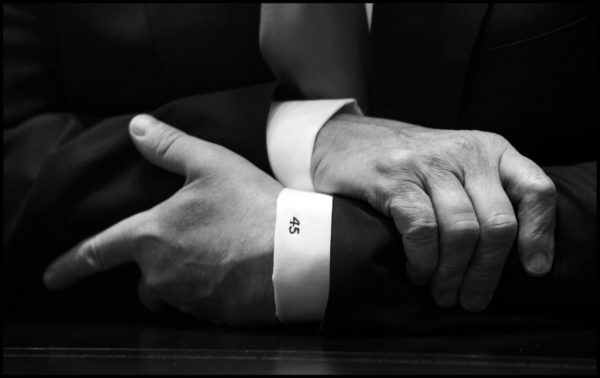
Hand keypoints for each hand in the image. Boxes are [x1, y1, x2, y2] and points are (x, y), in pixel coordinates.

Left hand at [43, 115, 282, 325]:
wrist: (296, 252)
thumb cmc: (251, 206)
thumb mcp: (211, 165)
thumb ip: (170, 147)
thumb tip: (137, 127)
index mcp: (152, 236)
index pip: (97, 252)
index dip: (69, 265)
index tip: (52, 278)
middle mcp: (162, 273)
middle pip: (142, 279)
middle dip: (155, 267)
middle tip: (190, 247)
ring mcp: (188, 298)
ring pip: (171, 295)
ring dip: (182, 280)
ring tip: (216, 258)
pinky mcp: (214, 315)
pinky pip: (200, 306)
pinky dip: (209, 292)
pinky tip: (233, 274)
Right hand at [311, 114, 555, 311]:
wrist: (348, 140)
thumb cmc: (410, 166)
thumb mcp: (458, 166)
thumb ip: (487, 195)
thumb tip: (518, 257)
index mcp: (491, 150)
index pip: (536, 189)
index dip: (541, 234)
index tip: (534, 271)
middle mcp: (466, 153)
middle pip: (498, 223)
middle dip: (487, 272)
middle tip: (472, 299)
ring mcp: (429, 164)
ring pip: (463, 231)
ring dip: (454, 274)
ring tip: (443, 293)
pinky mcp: (394, 179)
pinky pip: (423, 230)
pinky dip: (424, 261)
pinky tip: (418, 272)